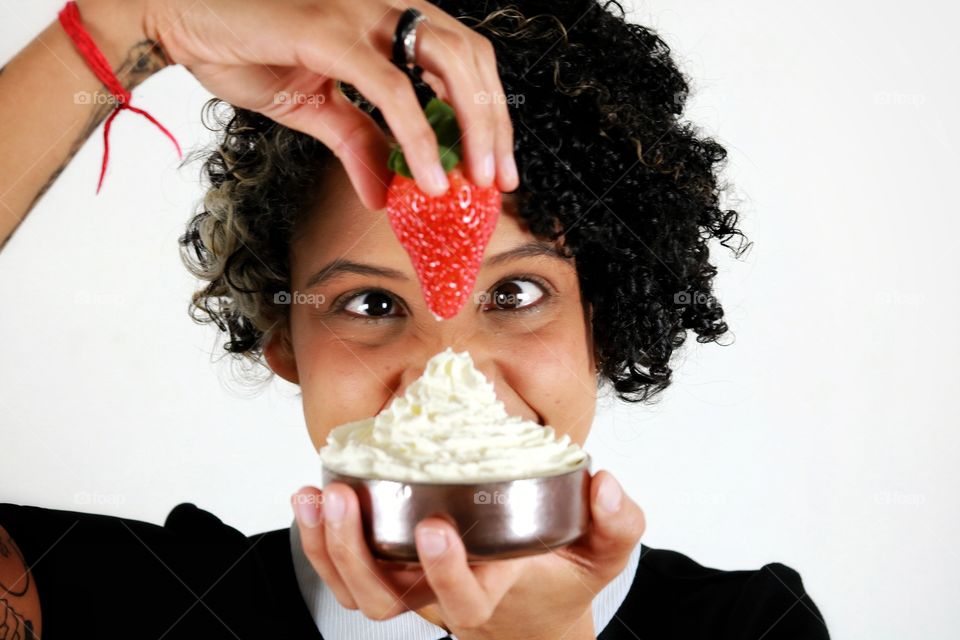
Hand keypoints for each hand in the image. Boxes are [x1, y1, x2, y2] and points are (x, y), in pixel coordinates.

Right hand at [138, 0, 518, 209]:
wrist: (178, 17)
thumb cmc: (243, 45)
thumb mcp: (314, 109)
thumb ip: (358, 144)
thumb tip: (385, 195)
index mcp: (387, 21)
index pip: (464, 62)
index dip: (489, 114)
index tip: (495, 167)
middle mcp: (384, 8)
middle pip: (471, 60)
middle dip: (494, 125)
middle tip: (497, 181)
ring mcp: (359, 14)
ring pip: (448, 66)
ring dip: (472, 129)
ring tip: (473, 182)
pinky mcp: (329, 34)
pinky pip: (391, 89)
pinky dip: (416, 138)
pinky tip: (424, 180)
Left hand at [291, 470, 645, 639]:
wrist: (531, 603)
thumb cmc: (560, 571)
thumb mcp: (603, 552)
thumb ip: (617, 523)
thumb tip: (605, 485)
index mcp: (492, 589)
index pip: (465, 597)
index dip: (447, 572)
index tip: (436, 528)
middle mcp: (441, 595)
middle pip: (387, 600)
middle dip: (359, 555)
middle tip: (348, 501)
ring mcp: (411, 587)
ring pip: (357, 590)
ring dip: (328, 547)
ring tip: (319, 495)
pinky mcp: (390, 571)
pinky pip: (345, 572)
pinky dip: (320, 542)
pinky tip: (312, 497)